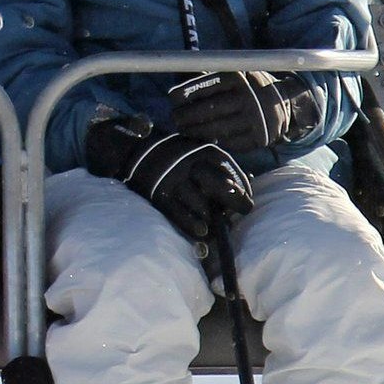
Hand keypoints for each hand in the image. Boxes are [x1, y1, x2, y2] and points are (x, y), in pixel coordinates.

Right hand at [86, 117, 253, 241]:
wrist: (137, 152)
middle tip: (243, 210)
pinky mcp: (159, 196)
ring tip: (216, 223)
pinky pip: (180, 215)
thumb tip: (245, 188)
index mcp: (203, 151)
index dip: (242, 188)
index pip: (231, 171)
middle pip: (219, 186)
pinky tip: (202, 232)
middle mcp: (190, 164)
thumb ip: (219, 167)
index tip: (246, 200)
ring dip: (212, 218)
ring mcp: (174, 181)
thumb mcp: (199, 152)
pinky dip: (193, 226)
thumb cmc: (178, 157)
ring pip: (202, 205)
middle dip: (235, 201)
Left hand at [170, 70, 322, 156]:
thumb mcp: (234, 74)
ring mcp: (255, 118)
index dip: (183, 95)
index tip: (173, 101)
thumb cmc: (248, 88)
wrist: (285, 102)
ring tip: (185, 131)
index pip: (202, 87)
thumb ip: (208, 79)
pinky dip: (214, 141)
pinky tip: (204, 139)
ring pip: (215, 129)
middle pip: (206, 110)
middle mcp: (247, 96)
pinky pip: (230, 142)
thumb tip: (176, 89)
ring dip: (195, 131)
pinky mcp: (259, 136)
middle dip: (185, 116)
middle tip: (175, 119)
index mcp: (237, 78)